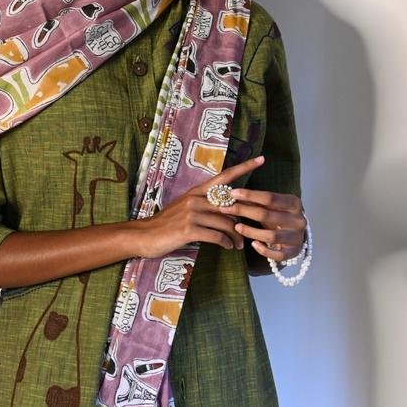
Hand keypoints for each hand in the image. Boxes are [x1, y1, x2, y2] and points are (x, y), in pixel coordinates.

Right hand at [131, 156, 265, 258]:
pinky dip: (225, 243)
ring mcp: (192, 213)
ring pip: (225, 222)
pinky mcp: (188, 229)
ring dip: (236, 236)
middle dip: (245, 218)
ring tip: (239, 244)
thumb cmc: (168, 224)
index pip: (224, 176)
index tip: (261, 159)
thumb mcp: (186, 208)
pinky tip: (228, 247)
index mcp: (197, 191)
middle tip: (252, 230)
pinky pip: (216, 236)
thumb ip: (205, 206)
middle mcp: (195, 198)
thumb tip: (228, 210)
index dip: (244, 167)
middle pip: (230, 204)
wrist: (145, 235)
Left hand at [227, 187, 305, 262]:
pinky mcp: (294, 252)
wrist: (296, 234)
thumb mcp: (271, 206)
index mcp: (294, 203)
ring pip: (271, 236)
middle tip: (225, 208)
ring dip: (250, 231)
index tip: (232, 193)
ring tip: (236, 227)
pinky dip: (264, 250)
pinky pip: (278, 255)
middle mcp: (298, 220)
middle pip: (267, 215)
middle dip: (243, 211)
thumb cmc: (280, 216)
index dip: (249, 195)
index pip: (270, 197)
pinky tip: (253, 244)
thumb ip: (256, 202)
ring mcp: (297, 237)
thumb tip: (233, 195)